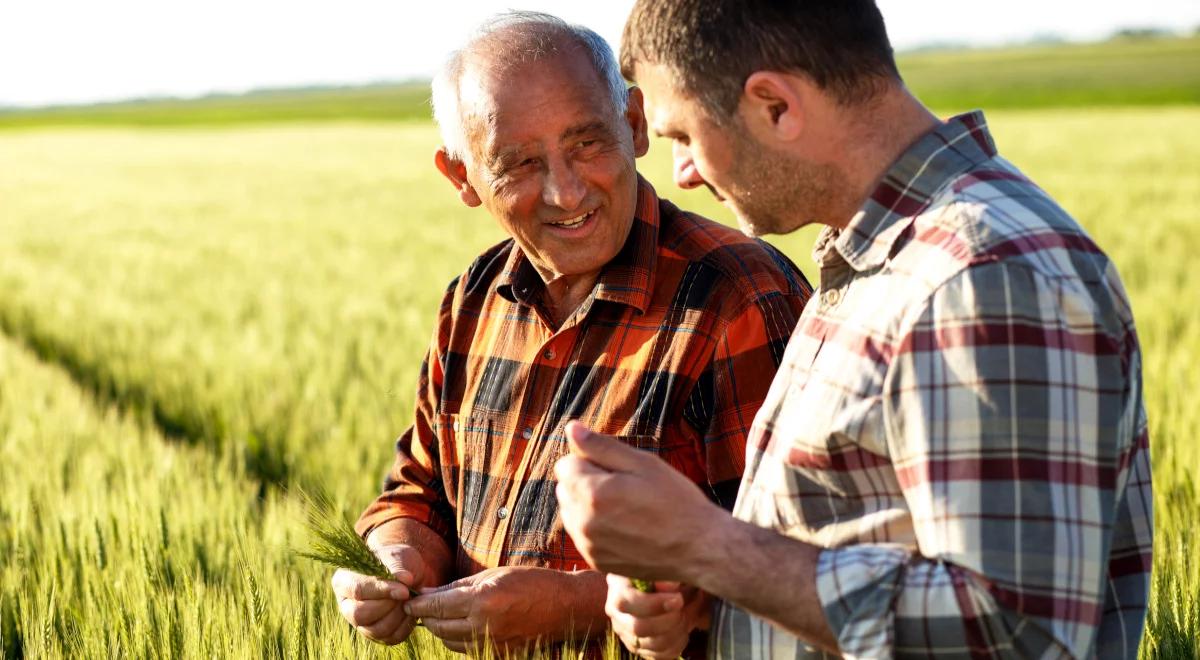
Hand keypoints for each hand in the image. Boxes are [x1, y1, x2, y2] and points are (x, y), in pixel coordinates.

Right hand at [331, 543, 426, 644]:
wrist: (408, 574)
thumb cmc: (397, 561)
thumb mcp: (397, 556)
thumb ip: (397, 567)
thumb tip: (404, 580)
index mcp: (343, 581)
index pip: (357, 590)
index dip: (382, 591)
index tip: (404, 589)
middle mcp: (347, 605)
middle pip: (360, 614)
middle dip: (388, 606)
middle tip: (407, 594)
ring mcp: (360, 623)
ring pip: (375, 629)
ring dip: (398, 616)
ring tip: (410, 600)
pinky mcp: (376, 634)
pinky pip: (390, 638)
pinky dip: (405, 626)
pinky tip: (411, 611)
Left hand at [404, 565, 604, 653]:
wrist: (564, 606)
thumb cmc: (530, 582)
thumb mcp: (492, 575)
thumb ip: (458, 587)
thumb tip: (427, 594)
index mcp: (482, 601)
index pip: (437, 606)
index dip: (418, 604)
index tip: (408, 600)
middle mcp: (484, 625)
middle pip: (439, 627)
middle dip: (426, 616)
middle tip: (420, 606)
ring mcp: (491, 644)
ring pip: (449, 641)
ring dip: (441, 629)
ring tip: (440, 615)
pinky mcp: (497, 655)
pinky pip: (466, 649)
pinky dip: (457, 638)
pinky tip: (460, 625)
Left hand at [554, 421, 725, 581]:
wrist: (698, 548)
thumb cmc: (675, 500)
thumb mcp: (642, 463)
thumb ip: (601, 446)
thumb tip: (571, 429)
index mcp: (592, 493)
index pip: (565, 464)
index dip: (591, 460)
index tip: (618, 469)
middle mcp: (583, 522)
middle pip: (564, 488)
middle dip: (586, 482)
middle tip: (624, 487)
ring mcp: (588, 545)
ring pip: (571, 512)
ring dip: (588, 505)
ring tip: (625, 507)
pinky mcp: (596, 561)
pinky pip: (583, 535)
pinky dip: (596, 527)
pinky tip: (625, 526)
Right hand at [606, 575, 709, 658]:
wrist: (663, 583)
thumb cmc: (662, 570)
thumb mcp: (662, 564)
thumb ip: (666, 572)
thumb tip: (672, 586)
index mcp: (617, 587)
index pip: (626, 601)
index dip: (654, 604)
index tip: (678, 599)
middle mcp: (616, 612)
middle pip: (638, 627)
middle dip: (669, 620)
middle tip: (685, 606)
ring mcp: (625, 632)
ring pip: (651, 644)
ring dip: (677, 631)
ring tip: (687, 615)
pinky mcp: (638, 647)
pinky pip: (658, 655)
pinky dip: (678, 644)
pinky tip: (684, 628)